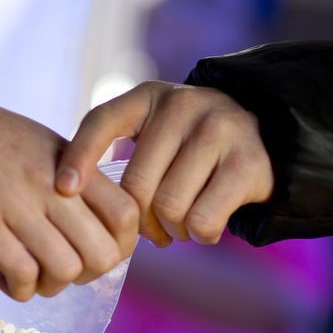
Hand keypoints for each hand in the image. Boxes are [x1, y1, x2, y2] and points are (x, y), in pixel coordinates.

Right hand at [0, 95, 137, 300]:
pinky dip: (18, 288)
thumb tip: (90, 227)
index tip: (94, 252)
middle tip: (61, 270)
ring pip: (65, 270)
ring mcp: (17, 206)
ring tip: (29, 276)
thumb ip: (71, 178)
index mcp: (72, 163)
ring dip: (50, 286)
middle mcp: (52, 185)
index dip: (121, 245)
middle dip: (86, 276)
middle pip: (102, 254)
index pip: (125, 214)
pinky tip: (2, 277)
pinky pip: (21, 274)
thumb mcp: (41, 144)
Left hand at [55, 81, 273, 245]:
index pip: (102, 121)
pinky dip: (199, 235)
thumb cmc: (189, 148)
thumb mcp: (152, 134)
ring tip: (177, 226)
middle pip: (137, 184)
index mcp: (149, 97)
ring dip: (170, 230)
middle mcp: (184, 104)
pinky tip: (203, 227)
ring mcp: (220, 129)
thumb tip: (67, 194)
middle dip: (138, 220)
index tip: (63, 189)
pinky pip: (202, 220)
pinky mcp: (248, 162)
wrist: (269, 138)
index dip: (79, 156)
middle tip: (149, 230)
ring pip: (169, 207)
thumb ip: (115, 151)